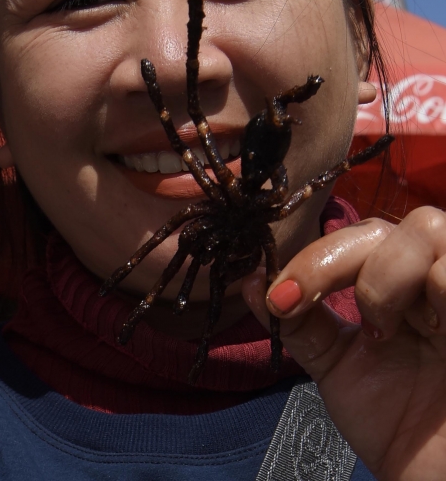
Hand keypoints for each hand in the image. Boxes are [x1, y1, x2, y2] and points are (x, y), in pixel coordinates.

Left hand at [241, 206, 445, 480]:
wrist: (431, 476)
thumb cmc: (396, 422)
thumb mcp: (336, 364)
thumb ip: (299, 320)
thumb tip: (252, 280)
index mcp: (398, 281)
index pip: (356, 235)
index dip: (314, 257)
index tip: (281, 298)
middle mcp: (429, 274)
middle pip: (384, 224)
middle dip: (339, 262)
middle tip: (335, 318)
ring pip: (427, 227)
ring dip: (389, 276)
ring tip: (386, 330)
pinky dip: (438, 288)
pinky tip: (435, 334)